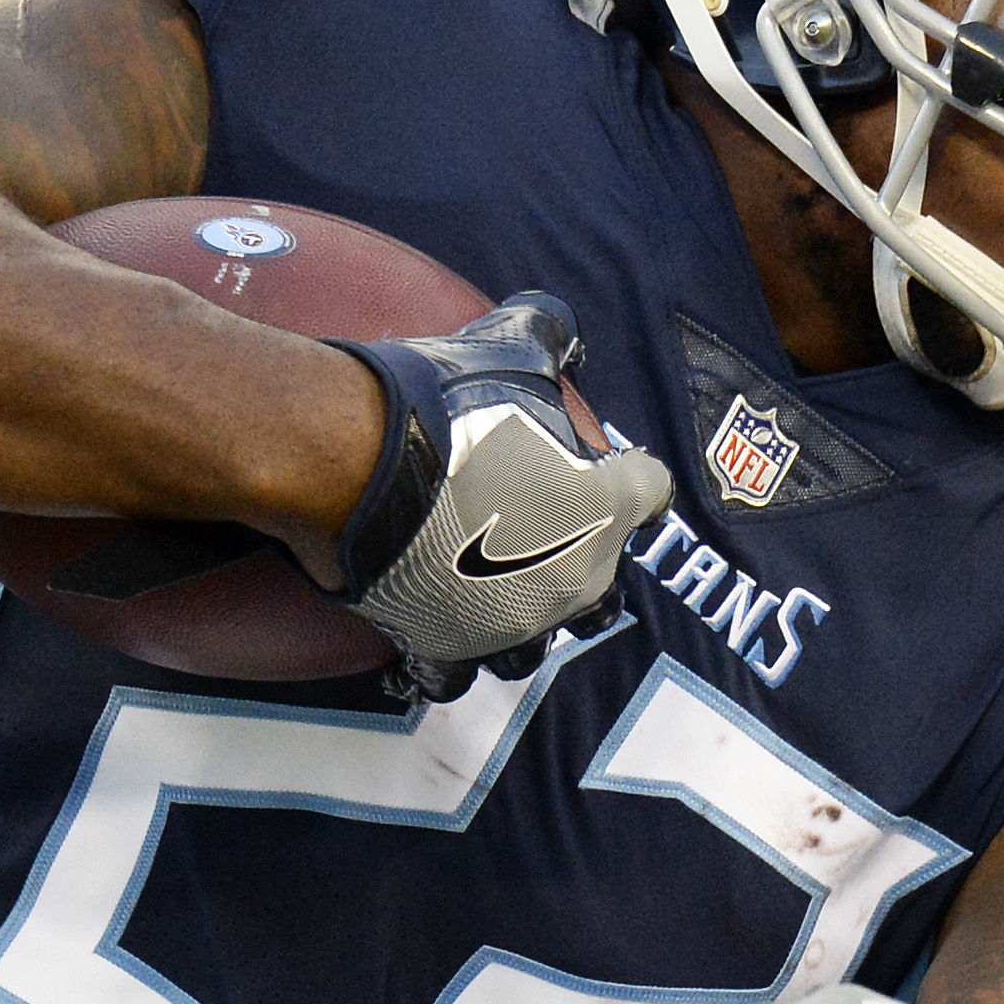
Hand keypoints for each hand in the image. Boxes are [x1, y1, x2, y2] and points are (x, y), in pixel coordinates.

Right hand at [332, 295, 672, 702]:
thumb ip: (550, 333)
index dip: (627, 474)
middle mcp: (575, 579)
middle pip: (603, 584)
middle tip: (537, 525)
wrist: (354, 464)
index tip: (600, 464)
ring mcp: (512, 624)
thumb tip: (561, 328)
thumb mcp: (509, 344)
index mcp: (608, 507)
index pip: (649, 490)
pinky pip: (457, 674)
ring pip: (534, 640)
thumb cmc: (445, 404)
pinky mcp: (448, 649)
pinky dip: (449, 658)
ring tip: (492, 588)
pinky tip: (435, 633)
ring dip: (521, 617)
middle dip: (580, 558)